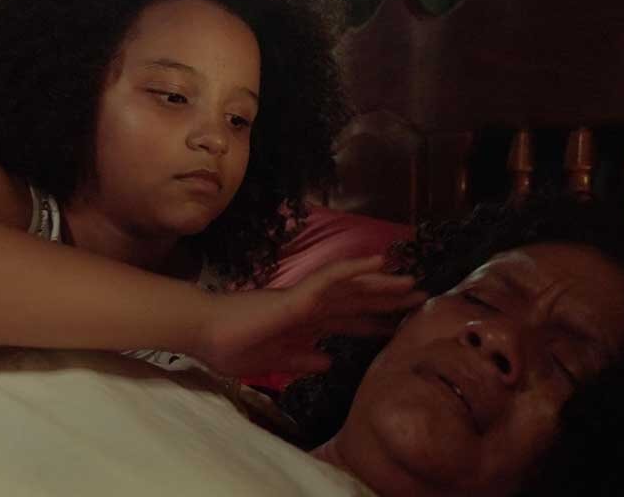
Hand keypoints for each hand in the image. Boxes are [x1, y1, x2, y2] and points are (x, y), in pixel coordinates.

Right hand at [193, 255, 426, 376]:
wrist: (203, 333)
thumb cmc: (230, 346)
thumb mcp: (272, 361)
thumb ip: (299, 360)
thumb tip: (328, 362)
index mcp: (303, 324)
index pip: (346, 322)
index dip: (372, 323)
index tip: (398, 328)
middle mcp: (309, 307)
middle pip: (356, 301)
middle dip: (387, 301)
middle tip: (420, 299)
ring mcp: (305, 298)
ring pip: (352, 287)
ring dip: (382, 283)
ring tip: (412, 281)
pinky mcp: (298, 295)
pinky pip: (332, 277)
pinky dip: (356, 268)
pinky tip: (379, 261)